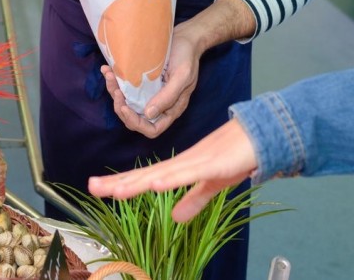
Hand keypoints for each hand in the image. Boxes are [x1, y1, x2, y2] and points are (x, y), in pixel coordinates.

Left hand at [88, 119, 257, 221]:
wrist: (262, 134)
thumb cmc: (236, 156)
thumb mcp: (212, 184)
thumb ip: (194, 200)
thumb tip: (175, 218)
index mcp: (179, 168)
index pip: (145, 178)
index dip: (122, 183)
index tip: (97, 187)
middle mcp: (181, 163)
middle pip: (145, 175)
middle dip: (119, 182)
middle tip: (92, 186)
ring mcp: (196, 162)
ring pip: (162, 174)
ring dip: (138, 182)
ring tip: (115, 191)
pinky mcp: (213, 164)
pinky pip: (189, 174)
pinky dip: (172, 179)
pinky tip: (156, 184)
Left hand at [103, 26, 203, 137]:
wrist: (186, 38)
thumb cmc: (187, 57)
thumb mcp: (182, 77)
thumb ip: (168, 97)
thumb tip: (149, 114)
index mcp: (171, 109)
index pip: (152, 129)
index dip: (136, 123)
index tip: (125, 107)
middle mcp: (159, 105)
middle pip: (135, 119)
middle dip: (121, 108)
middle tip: (116, 91)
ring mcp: (149, 94)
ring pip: (127, 103)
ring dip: (115, 92)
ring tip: (109, 76)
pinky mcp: (142, 83)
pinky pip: (126, 88)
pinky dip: (115, 81)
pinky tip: (108, 69)